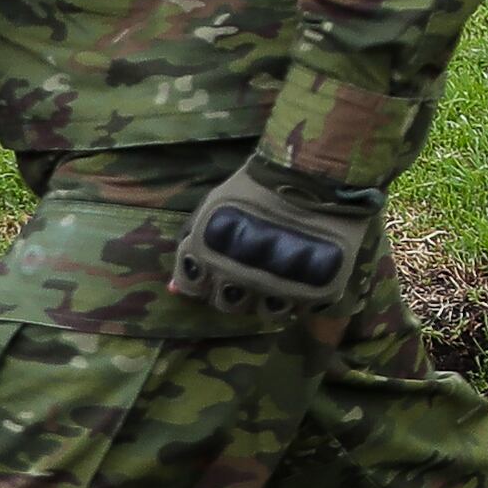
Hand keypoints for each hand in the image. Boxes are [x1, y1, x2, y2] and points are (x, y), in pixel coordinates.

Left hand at [170, 159, 381, 319]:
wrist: (312, 175)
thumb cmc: (254, 187)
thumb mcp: (210, 209)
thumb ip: (190, 247)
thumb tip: (172, 291)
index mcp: (208, 261)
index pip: (193, 289)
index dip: (204, 277)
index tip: (220, 263)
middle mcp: (238, 282)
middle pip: (228, 304)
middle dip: (235, 288)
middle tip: (252, 266)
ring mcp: (277, 290)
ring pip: (264, 311)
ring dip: (268, 295)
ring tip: (279, 272)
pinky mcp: (315, 293)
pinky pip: (300, 309)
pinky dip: (299, 296)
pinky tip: (302, 276)